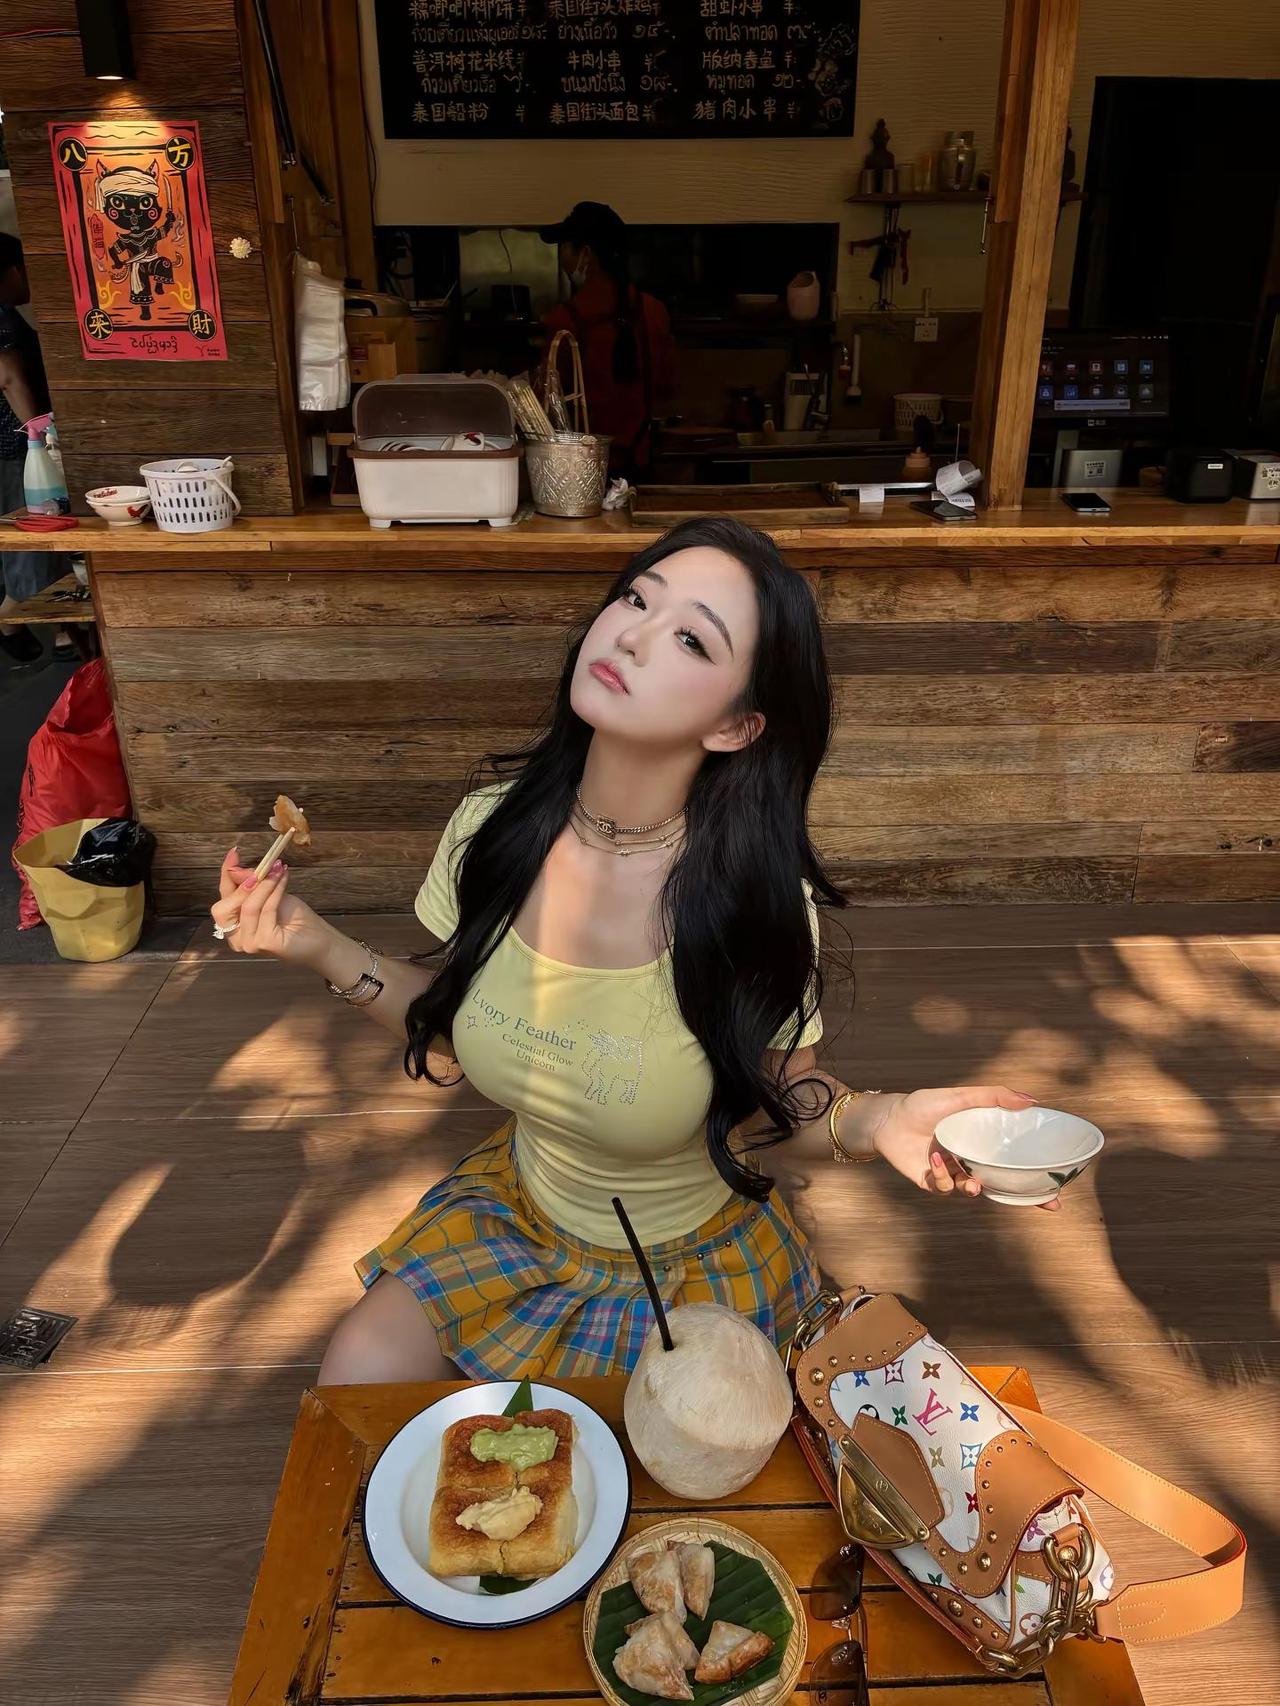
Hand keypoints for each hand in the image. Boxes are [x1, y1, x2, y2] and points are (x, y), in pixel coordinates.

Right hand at [209, 847, 326, 964]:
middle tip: (263, 869)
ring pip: (248, 907)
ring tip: (278, 869)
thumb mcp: (270, 893)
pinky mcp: (263, 943)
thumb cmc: (294, 917)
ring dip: (264, 884)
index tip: (234, 852)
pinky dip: (275, 891)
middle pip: (223, 908)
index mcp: (234, 924)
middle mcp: (236, 937)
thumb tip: (235, 869)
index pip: (223, 897)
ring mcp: (248, 943)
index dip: (226, 874)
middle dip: (243, 885)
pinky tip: (284, 879)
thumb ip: (252, 884)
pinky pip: (265, 910)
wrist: (319, 938)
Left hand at [871, 1086, 1060, 1210]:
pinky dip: (941, 1174)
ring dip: (974, 1186)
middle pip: (1001, 1185)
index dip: (1035, 1182)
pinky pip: (945, 1188)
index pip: (1013, 1165)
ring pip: (973, 1190)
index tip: (1057, 1194)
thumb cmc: (923, 1105)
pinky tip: (934, 1156)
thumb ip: (994, 1097)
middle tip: (1042, 1202)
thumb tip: (1031, 1100)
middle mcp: (969, 1161)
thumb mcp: (961, 1096)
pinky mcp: (931, 1183)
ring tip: (971, 1178)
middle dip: (1021, 1198)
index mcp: (980, 1144)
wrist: (888, 1117)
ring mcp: (951, 1173)